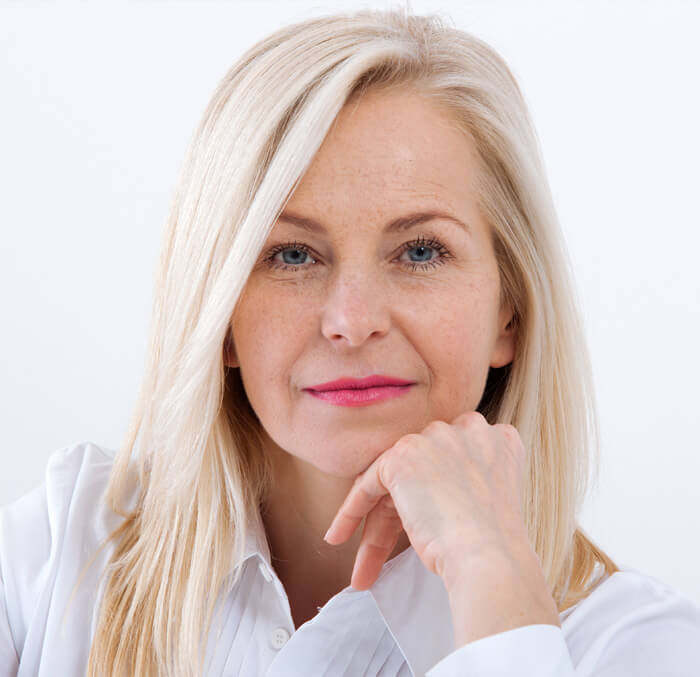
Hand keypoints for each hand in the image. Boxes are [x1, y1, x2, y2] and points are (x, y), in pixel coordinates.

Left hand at [323, 410, 529, 592]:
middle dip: (404, 509)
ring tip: (362, 564)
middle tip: (392, 548)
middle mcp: (467, 428)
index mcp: (497, 439)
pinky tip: (339, 536)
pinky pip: (368, 483)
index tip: (431, 520)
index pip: (455, 460)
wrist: (490, 556)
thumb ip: (469, 481)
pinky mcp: (403, 455)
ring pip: (395, 477)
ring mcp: (434, 438)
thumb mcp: (492, 501)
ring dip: (376, 521)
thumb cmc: (497, 546)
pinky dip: (351, 511)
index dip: (437, 491)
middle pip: (424, 469)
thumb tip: (439, 497)